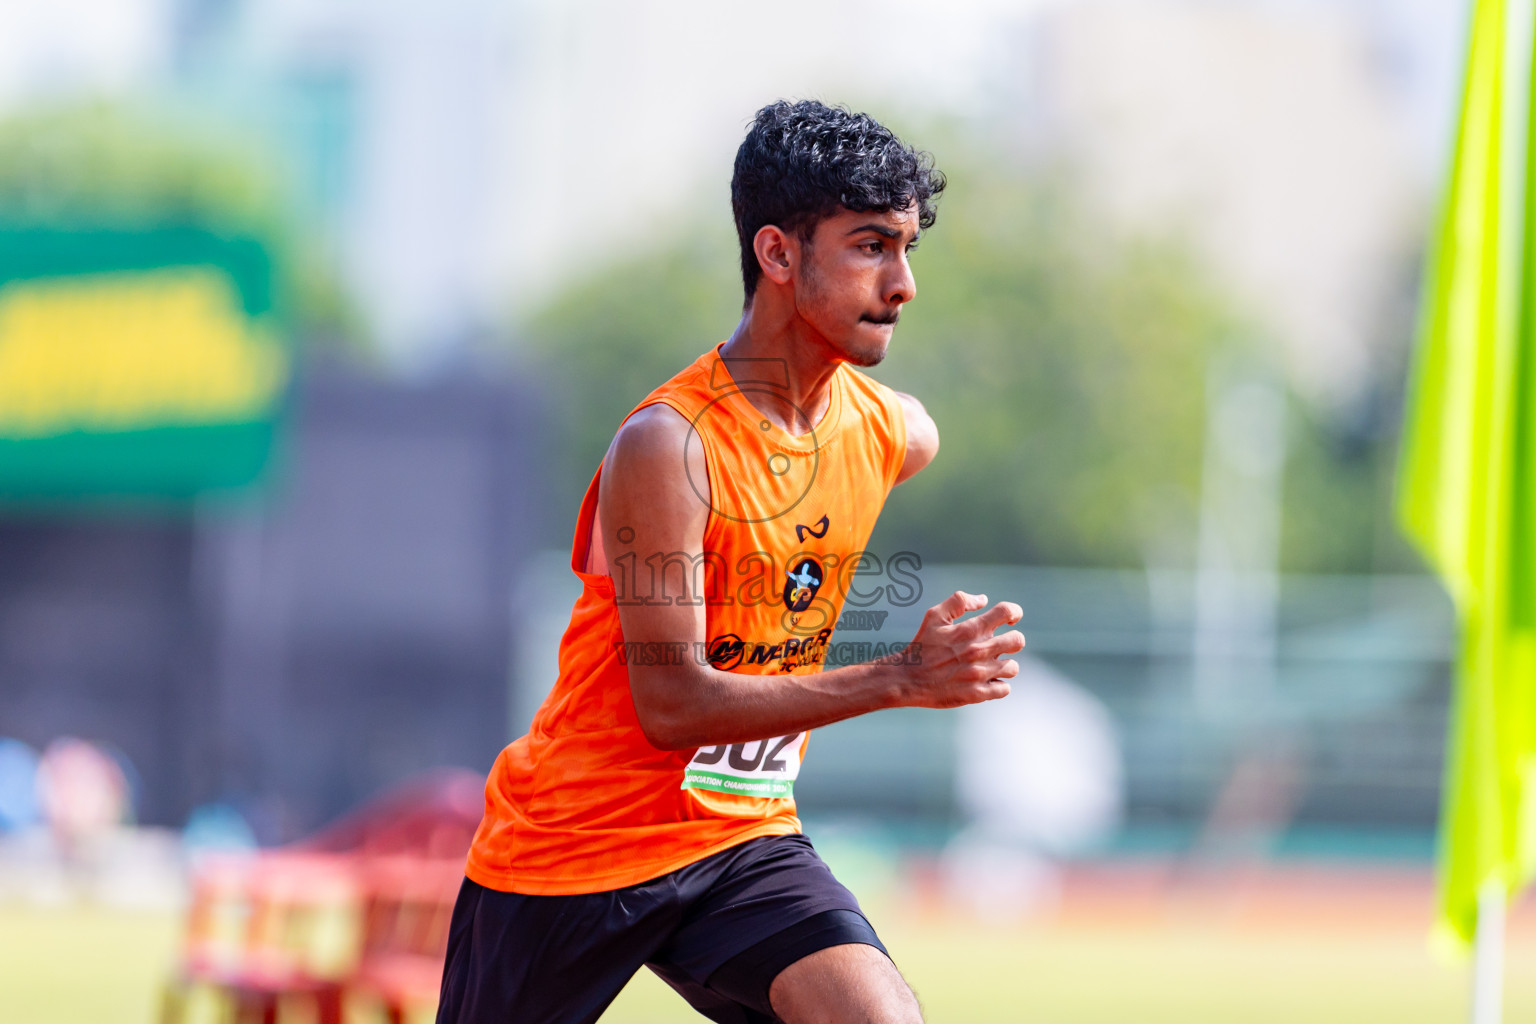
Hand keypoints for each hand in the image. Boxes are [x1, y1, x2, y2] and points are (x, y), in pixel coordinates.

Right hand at [895, 591, 1023, 708]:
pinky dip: (998, 685)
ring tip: (990, 666)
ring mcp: (979, 673)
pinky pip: (1005, 689)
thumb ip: (959, 601)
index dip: (1014, 612)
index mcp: (969, 629)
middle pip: (1017, 641)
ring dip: (1005, 665)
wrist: (907, 679)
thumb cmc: (921, 646)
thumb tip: (984, 599)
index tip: (1011, 619)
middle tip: (1000, 645)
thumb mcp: (934, 616)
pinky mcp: (977, 694)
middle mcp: (978, 650)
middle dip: (1012, 641)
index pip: (1007, 611)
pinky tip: (986, 681)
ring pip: (1013, 667)